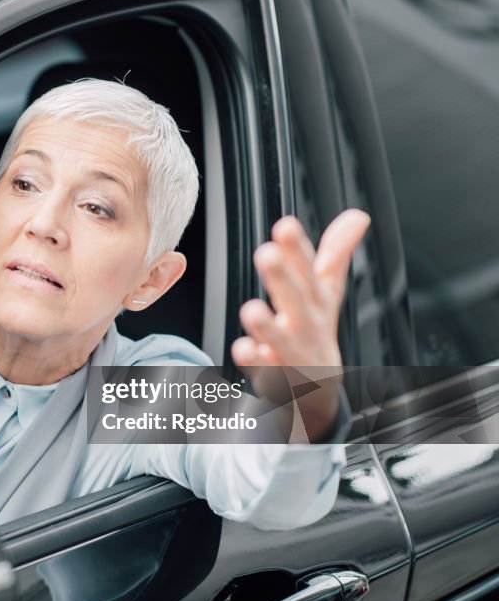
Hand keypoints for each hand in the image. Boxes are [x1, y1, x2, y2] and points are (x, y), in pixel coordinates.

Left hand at [231, 209, 370, 439]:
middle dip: (283, 278)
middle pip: (297, 300)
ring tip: (252, 310)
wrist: (317, 385)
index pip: (310, 270)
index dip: (298, 248)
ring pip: (280, 338)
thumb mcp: (328, 291)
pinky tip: (242, 348)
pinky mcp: (273, 374)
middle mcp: (305, 323)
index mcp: (316, 299)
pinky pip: (263, 369)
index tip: (285, 225)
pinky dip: (254, 361)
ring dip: (267, 325)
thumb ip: (336, 253)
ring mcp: (291, 350)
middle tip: (267, 254)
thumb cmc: (315, 327)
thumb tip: (358, 215)